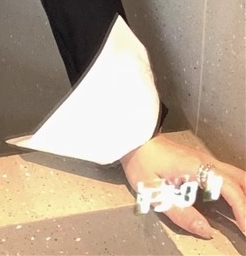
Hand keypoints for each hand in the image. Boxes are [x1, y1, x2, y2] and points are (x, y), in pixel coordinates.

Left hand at [120, 134, 244, 239]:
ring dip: (245, 193)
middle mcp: (206, 161)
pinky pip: (229, 175)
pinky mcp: (202, 162)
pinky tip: (237, 203)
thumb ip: (181, 213)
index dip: (242, 209)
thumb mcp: (155, 192)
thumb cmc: (141, 163)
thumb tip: (206, 231)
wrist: (133, 138)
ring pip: (237, 175)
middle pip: (240, 179)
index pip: (229, 188)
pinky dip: (239, 189)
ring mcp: (206, 160)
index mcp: (197, 167)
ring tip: (244, 217)